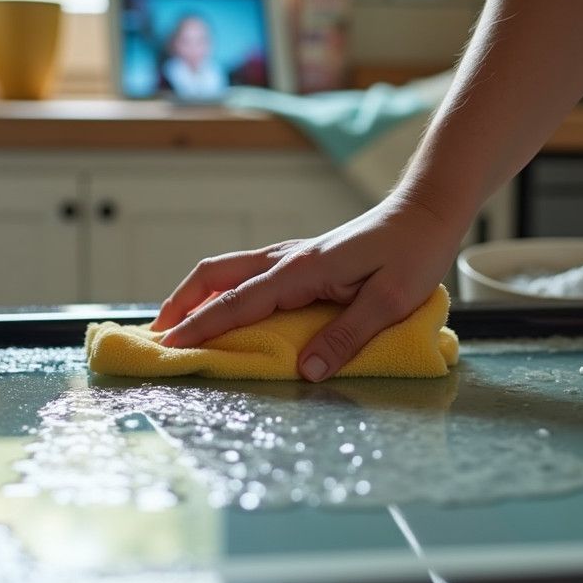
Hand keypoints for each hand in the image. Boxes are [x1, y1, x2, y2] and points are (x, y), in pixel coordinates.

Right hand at [152, 191, 465, 380]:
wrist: (426, 211)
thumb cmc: (413, 254)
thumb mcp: (389, 301)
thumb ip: (347, 336)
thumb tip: (306, 371)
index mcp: (301, 271)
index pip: (236, 303)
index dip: (200, 328)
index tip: (168, 347)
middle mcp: (287, 259)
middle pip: (215, 276)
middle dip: (180, 304)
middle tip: (156, 336)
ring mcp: (291, 257)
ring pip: (227, 271)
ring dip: (195, 296)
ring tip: (176, 324)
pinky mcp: (301, 260)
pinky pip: (247, 275)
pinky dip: (220, 291)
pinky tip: (221, 309)